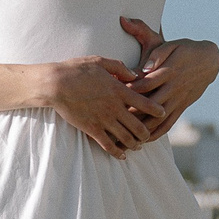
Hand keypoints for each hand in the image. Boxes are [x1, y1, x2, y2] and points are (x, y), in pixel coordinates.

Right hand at [39, 57, 163, 157]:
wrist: (56, 84)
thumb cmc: (76, 70)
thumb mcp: (100, 61)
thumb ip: (120, 67)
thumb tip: (134, 75)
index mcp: (119, 90)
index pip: (145, 102)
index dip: (157, 109)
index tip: (162, 113)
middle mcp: (114, 107)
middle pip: (138, 126)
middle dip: (147, 133)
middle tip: (149, 134)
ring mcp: (103, 120)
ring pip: (126, 138)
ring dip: (135, 144)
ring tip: (138, 146)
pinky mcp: (92, 129)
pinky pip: (108, 145)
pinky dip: (117, 152)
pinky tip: (122, 156)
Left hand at [121, 17, 218, 141]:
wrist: (208, 61)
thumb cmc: (182, 49)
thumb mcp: (167, 42)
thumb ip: (148, 41)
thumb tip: (131, 37)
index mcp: (167, 71)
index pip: (145, 84)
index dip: (128, 90)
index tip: (111, 95)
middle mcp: (172, 88)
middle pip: (149, 105)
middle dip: (131, 114)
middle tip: (111, 121)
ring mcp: (177, 100)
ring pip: (158, 119)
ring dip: (141, 129)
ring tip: (125, 136)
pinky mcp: (181, 108)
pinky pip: (168, 125)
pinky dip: (155, 133)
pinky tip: (143, 140)